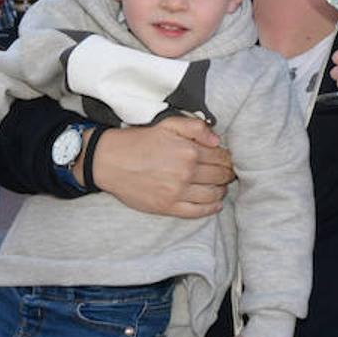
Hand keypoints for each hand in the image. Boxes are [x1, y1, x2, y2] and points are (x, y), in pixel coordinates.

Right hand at [90, 116, 234, 218]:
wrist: (109, 161)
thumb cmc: (139, 141)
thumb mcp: (168, 124)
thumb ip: (195, 128)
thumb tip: (218, 141)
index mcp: (189, 151)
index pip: (220, 157)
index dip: (227, 158)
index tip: (228, 160)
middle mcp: (186, 172)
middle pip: (219, 176)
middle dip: (227, 174)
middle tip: (228, 173)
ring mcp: (177, 192)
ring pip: (212, 194)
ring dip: (221, 190)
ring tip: (222, 187)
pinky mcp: (168, 207)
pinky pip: (197, 212)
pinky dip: (211, 209)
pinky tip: (216, 205)